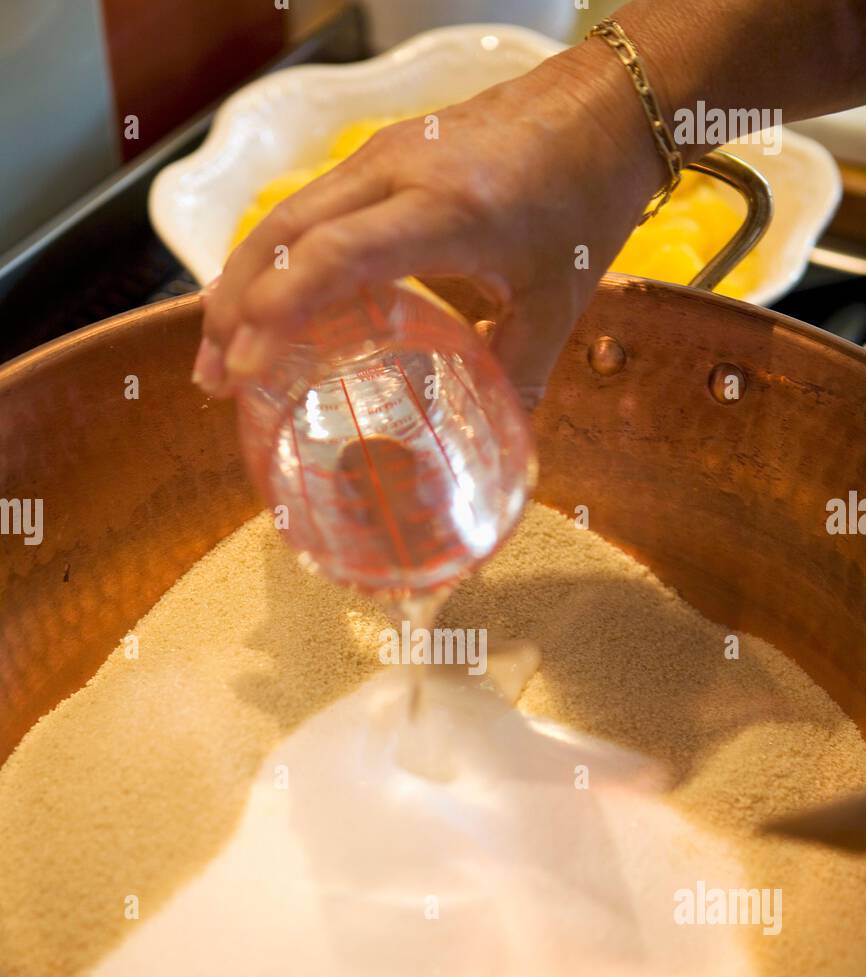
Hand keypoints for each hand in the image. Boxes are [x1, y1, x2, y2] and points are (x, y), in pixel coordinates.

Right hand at [195, 42, 661, 407]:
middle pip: (283, 232)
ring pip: (285, 214)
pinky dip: (276, 257)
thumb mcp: (557, 298)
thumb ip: (518, 374)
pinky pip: (309, 206)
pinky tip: (270, 302)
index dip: (280, 309)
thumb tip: (497, 443)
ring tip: (221, 350)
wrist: (605, 103)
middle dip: (233, 306)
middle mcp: (397, 173)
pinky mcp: (382, 155)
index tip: (246, 367)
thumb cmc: (585, 194)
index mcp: (444, 210)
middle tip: (212, 378)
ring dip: (243, 280)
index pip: (334, 254)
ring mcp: (383, 156)